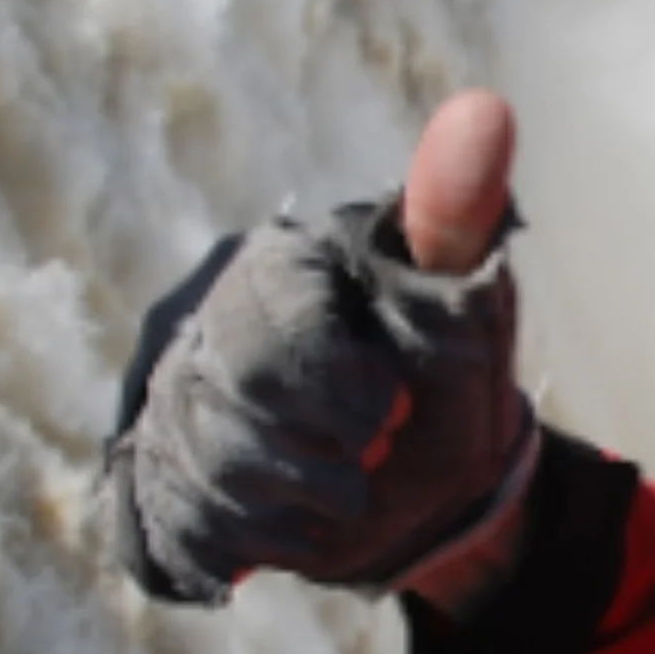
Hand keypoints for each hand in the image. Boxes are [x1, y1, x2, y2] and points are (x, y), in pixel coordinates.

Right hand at [103, 91, 537, 606]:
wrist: (437, 482)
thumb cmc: (451, 371)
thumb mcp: (467, 300)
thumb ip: (459, 212)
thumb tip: (489, 109)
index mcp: (277, 267)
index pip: (269, 320)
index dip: (337, 382)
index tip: (390, 406)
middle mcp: (208, 326)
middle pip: (232, 400)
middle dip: (321, 449)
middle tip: (375, 451)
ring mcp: (178, 403)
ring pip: (205, 470)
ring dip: (302, 503)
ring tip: (351, 493)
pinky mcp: (166, 479)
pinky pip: (180, 525)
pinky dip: (257, 544)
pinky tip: (304, 527)